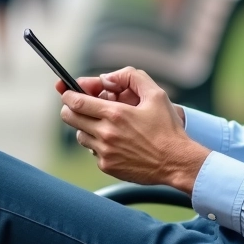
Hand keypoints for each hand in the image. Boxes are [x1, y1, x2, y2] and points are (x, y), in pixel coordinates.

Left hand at [57, 67, 207, 191]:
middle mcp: (106, 133)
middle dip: (71, 108)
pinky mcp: (107, 166)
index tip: (67, 90)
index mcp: (116, 114)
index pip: (76, 101)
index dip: (67, 93)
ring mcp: (105, 152)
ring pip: (80, 135)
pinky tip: (116, 142)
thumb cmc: (168, 129)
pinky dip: (99, 144)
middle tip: (80, 105)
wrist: (177, 162)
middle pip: (70, 118)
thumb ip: (131, 77)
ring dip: (86, 127)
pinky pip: (92, 152)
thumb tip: (108, 78)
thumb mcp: (157, 95)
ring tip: (104, 124)